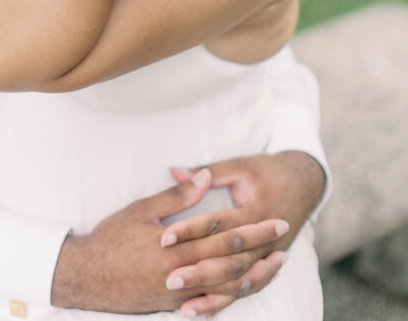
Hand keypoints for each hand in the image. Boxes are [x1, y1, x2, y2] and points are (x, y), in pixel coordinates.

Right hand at [51, 169, 285, 314]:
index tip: (276, 217)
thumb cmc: (110, 238)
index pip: (225, 238)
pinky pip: (208, 306)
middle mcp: (183, 278)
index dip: (253, 228)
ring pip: (226, 290)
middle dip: (260, 249)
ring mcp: (179, 298)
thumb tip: (203, 176)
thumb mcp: (141, 210)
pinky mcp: (172, 308)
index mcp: (177, 251)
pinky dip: (230, 297)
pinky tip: (243, 288)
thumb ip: (176, 196)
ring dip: (254, 276)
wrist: (84, 276)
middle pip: (232, 264)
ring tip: (276, 264)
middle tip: (285, 234)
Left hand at [161, 151, 324, 316]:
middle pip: (229, 260)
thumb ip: (208, 172)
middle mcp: (266, 240)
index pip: (219, 224)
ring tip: (183, 307)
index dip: (191, 230)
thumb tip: (173, 171)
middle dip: (199, 272)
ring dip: (212, 295)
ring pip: (239, 282)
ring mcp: (269, 256)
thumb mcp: (240, 165)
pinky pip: (246, 289)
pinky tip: (204, 312)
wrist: (307, 183)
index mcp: (257, 211)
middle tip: (169, 280)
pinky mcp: (267, 264)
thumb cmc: (269, 171)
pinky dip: (226, 302)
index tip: (164, 237)